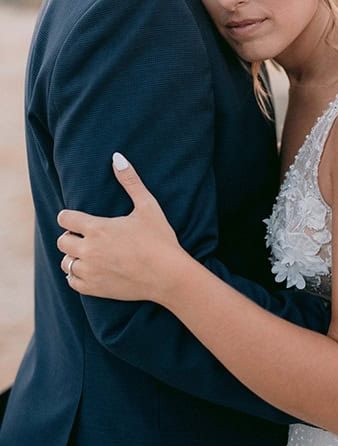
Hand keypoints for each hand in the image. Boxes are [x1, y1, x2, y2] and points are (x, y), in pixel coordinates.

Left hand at [57, 153, 182, 302]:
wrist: (168, 275)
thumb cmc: (159, 238)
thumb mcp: (148, 205)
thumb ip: (130, 181)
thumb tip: (117, 156)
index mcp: (98, 228)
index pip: (66, 218)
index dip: (69, 216)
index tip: (75, 218)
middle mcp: (89, 250)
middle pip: (62, 241)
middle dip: (70, 235)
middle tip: (85, 236)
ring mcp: (90, 271)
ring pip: (66, 262)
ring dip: (74, 256)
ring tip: (88, 253)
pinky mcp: (94, 288)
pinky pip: (72, 281)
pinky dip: (76, 275)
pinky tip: (90, 269)